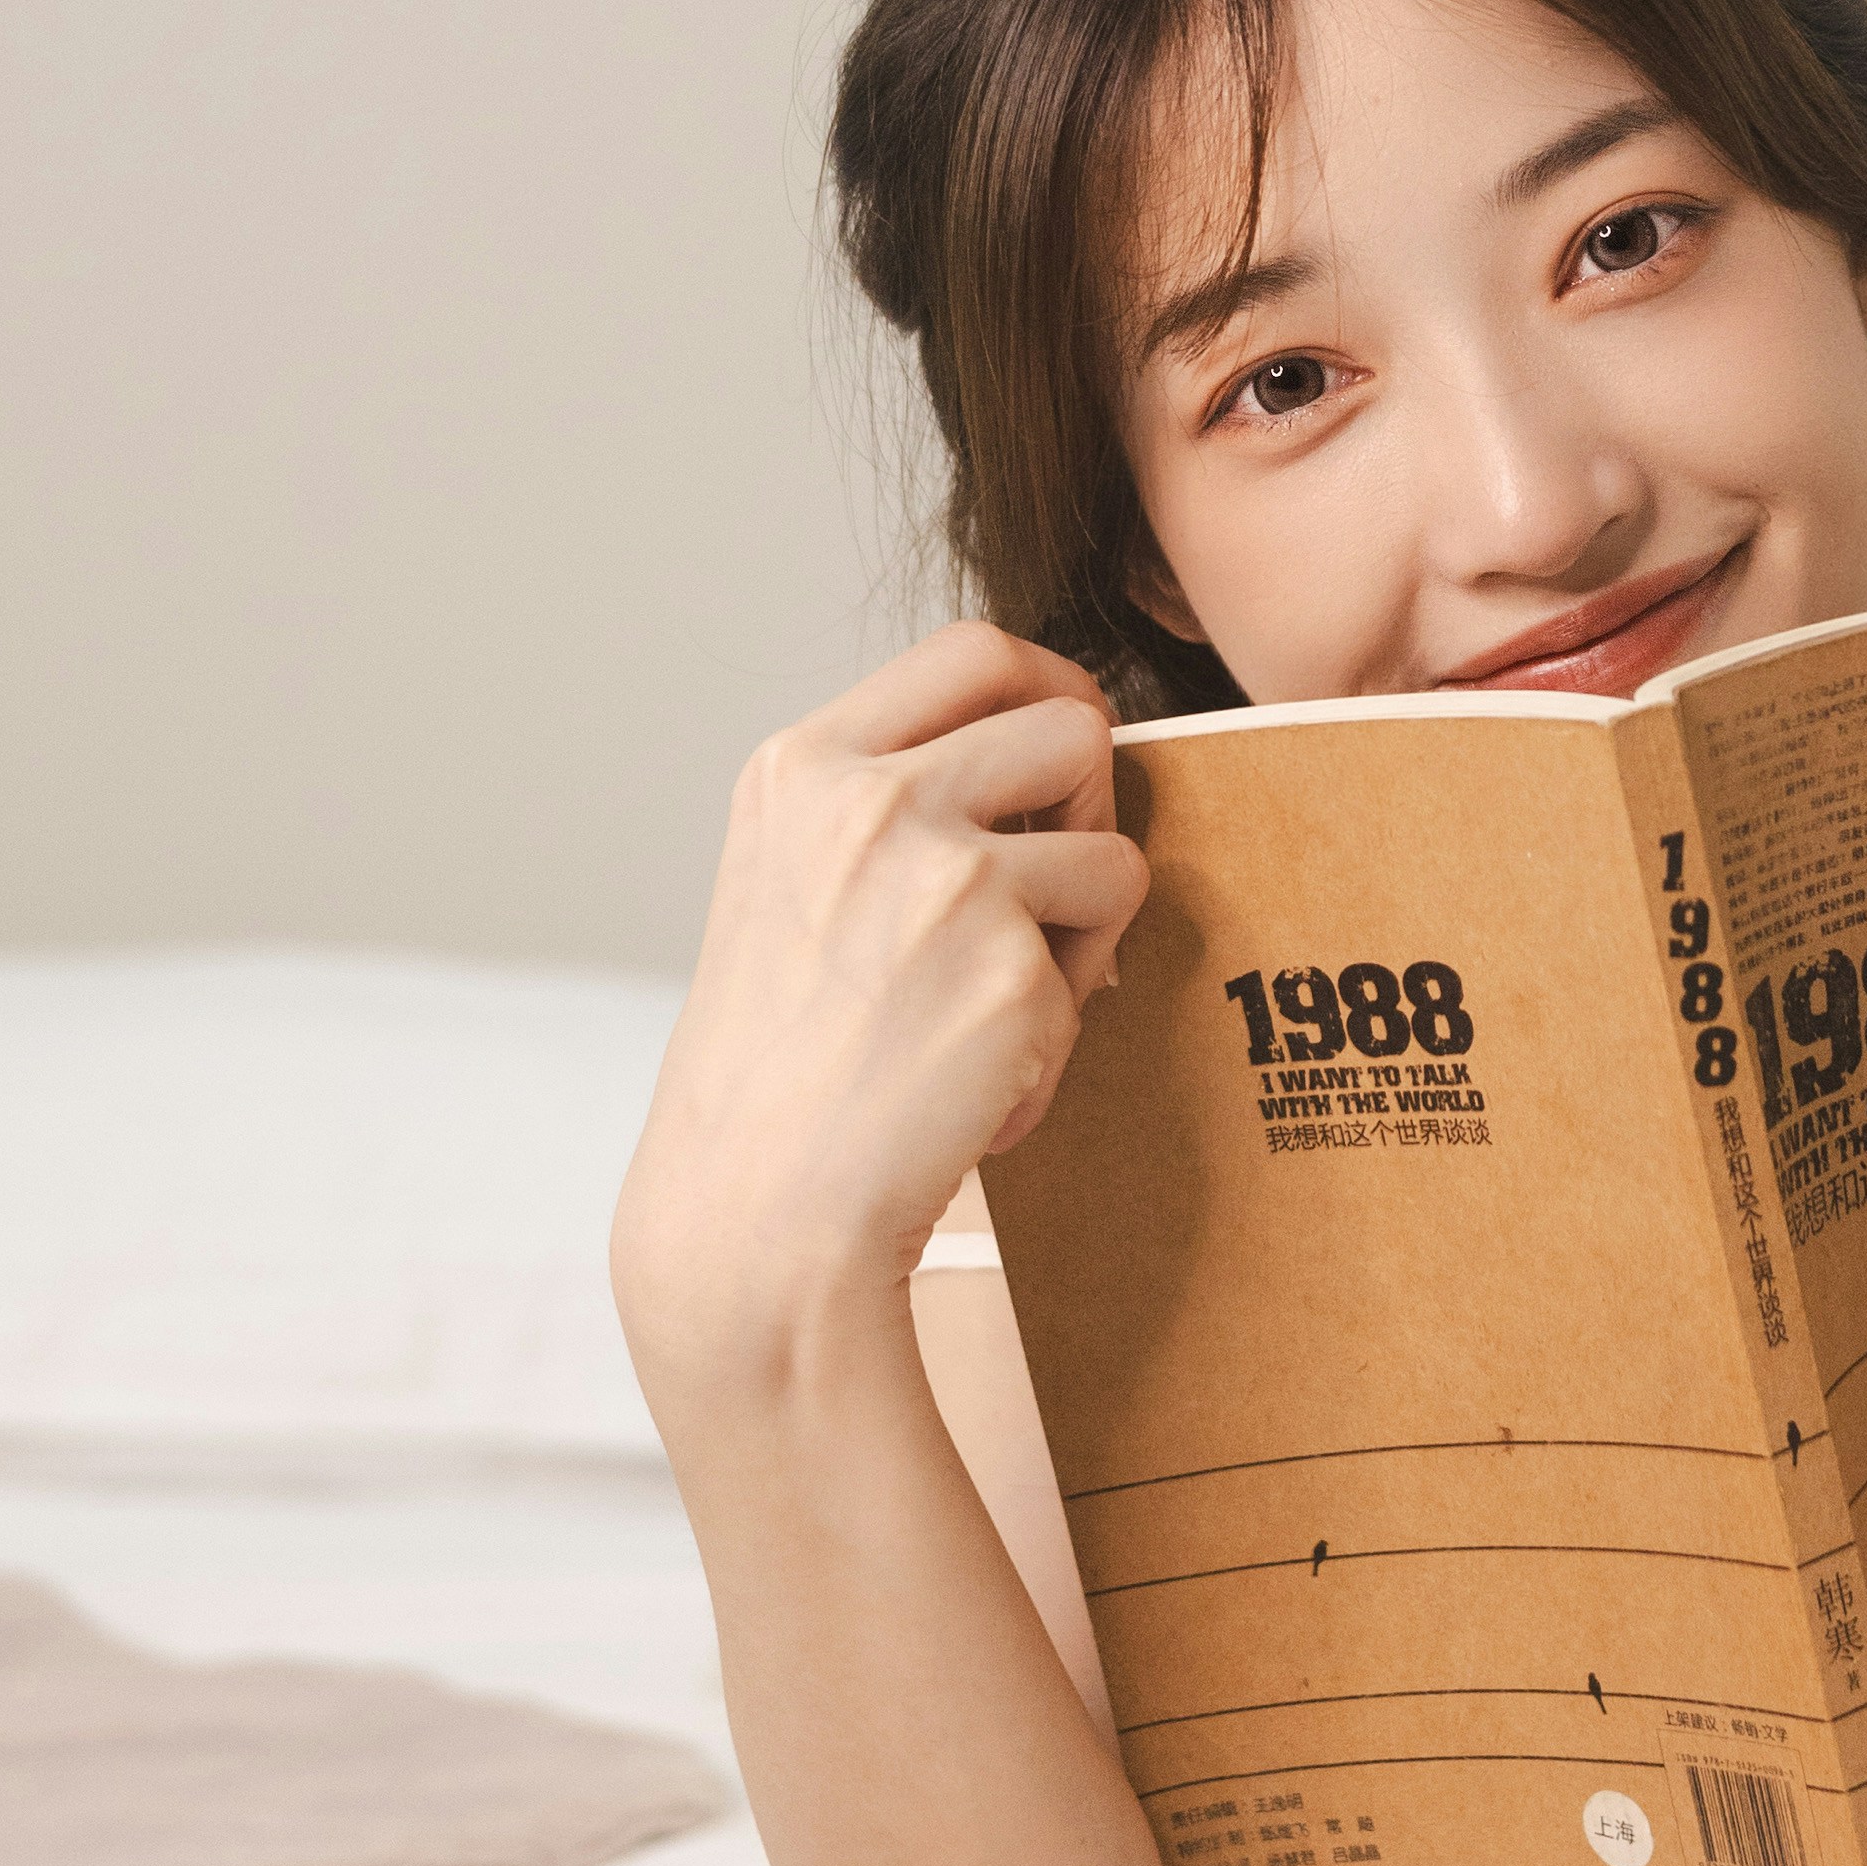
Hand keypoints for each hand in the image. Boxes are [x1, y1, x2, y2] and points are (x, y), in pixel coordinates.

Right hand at [613, 624, 1147, 1393]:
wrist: (754, 1215)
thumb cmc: (781, 1070)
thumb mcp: (795, 883)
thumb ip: (893, 804)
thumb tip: (1054, 749)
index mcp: (804, 766)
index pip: (974, 650)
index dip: (1049, 687)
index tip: (1063, 757)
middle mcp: (871, 799)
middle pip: (1072, 723)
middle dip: (1093, 804)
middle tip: (1056, 894)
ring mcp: (945, 875)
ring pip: (1112, 851)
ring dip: (1082, 937)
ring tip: (993, 1016)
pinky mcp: (1011, 965)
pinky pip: (1102, 971)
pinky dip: (1059, 1039)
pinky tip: (978, 1090)